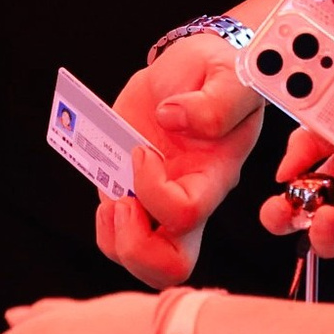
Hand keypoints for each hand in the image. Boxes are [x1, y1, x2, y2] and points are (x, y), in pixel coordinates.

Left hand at [91, 44, 265, 287]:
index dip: (153, 190)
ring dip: (113, 235)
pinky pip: (116, 234)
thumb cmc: (218, 72)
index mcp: (215, 176)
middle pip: (169, 266)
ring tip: (113, 196)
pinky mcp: (133, 191)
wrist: (194, 67)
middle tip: (122, 202)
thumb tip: (172, 119)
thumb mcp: (229, 72)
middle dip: (134, 246)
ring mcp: (158, 201)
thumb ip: (216, 101)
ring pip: (137, 259)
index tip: (142, 151)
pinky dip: (103, 222)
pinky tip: (108, 183)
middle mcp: (189, 197)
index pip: (185, 214)